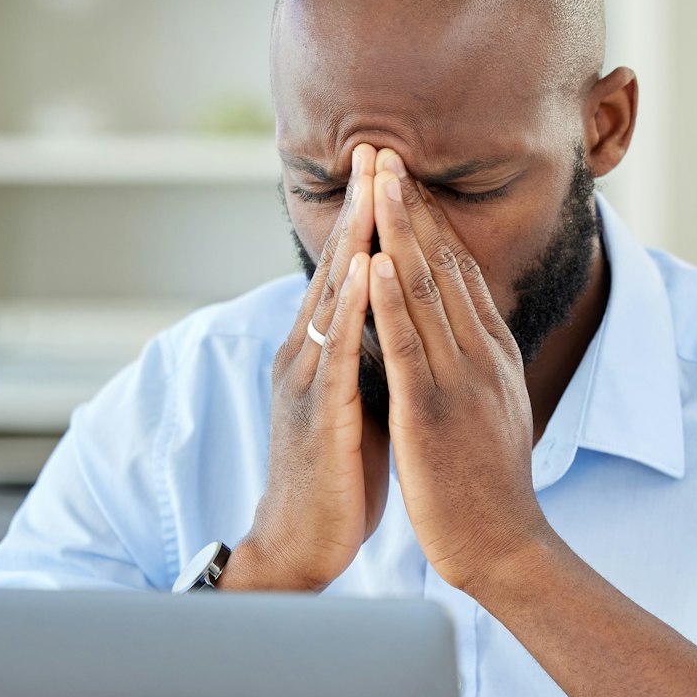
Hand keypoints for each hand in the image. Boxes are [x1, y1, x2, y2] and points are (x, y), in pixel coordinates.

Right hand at [225, 146, 390, 591]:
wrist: (299, 549)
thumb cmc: (335, 479)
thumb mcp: (356, 403)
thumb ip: (368, 357)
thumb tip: (397, 318)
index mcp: (315, 353)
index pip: (343, 273)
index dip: (365, 219)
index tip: (388, 167)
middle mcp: (301, 356)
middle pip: (333, 268)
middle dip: (358, 207)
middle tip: (378, 147)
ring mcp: (305, 383)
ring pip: (332, 298)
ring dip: (354, 240)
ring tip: (375, 188)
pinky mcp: (317, 415)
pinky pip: (336, 351)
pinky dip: (352, 306)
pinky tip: (369, 269)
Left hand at [368, 147, 550, 594]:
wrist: (504, 544)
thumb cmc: (487, 484)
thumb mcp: (488, 405)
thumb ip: (473, 362)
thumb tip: (460, 327)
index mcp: (490, 352)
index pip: (458, 270)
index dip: (429, 219)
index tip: (402, 175)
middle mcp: (480, 354)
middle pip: (443, 264)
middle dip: (411, 205)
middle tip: (384, 151)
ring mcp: (460, 379)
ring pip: (427, 291)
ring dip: (399, 231)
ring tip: (375, 180)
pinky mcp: (434, 411)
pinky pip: (411, 347)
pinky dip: (392, 301)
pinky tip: (374, 263)